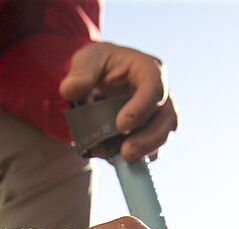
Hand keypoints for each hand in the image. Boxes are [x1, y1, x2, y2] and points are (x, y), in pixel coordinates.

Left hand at [59, 41, 177, 160]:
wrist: (101, 78)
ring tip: (122, 160)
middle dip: (149, 139)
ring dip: (146, 151)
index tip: (121, 126)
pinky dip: (138, 157)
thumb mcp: (87, 59)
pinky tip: (117, 159)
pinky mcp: (152, 132)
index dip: (141, 109)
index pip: (154, 88)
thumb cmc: (99, 64)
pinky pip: (153, 149)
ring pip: (164, 135)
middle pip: (168, 117)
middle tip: (126, 153)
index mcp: (148, 69)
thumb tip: (70, 90)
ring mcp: (160, 114)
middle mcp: (161, 92)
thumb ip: (80, 73)